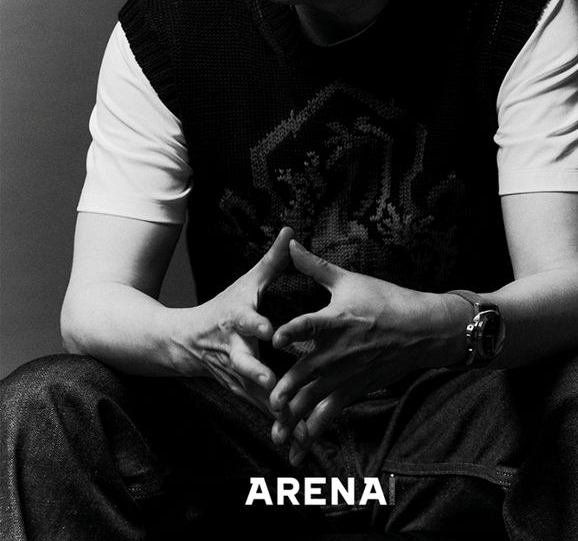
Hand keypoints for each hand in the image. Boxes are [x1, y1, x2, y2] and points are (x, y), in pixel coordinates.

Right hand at [172, 226, 294, 414]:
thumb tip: (292, 230)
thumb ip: (272, 260)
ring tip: (295, 424)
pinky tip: (300, 440)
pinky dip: (280, 424)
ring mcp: (235, 374)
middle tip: (271, 383)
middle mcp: (234, 349)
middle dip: (256, 374)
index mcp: (238, 320)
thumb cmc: (224, 307)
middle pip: (244, 363)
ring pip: (254, 393)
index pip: (247, 321)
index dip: (257, 325)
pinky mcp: (241, 392)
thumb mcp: (246, 282)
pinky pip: (262, 409)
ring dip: (273, 408)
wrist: (184, 342)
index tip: (268, 330)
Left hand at [269, 240, 463, 463]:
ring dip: (296, 419)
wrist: (423, 330)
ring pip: (316, 401)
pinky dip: (315, 429)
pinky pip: (332, 413)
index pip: (310, 325)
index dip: (293, 331)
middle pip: (308, 373)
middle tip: (269, 403)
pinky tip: (302, 445)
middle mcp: (338, 351)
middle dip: (287, 390)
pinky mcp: (355, 389)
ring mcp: (347, 374)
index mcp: (335, 320)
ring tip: (277, 436)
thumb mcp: (350, 281)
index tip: (276, 339)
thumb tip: (291, 242)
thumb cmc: (385, 300)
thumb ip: (315, 266)